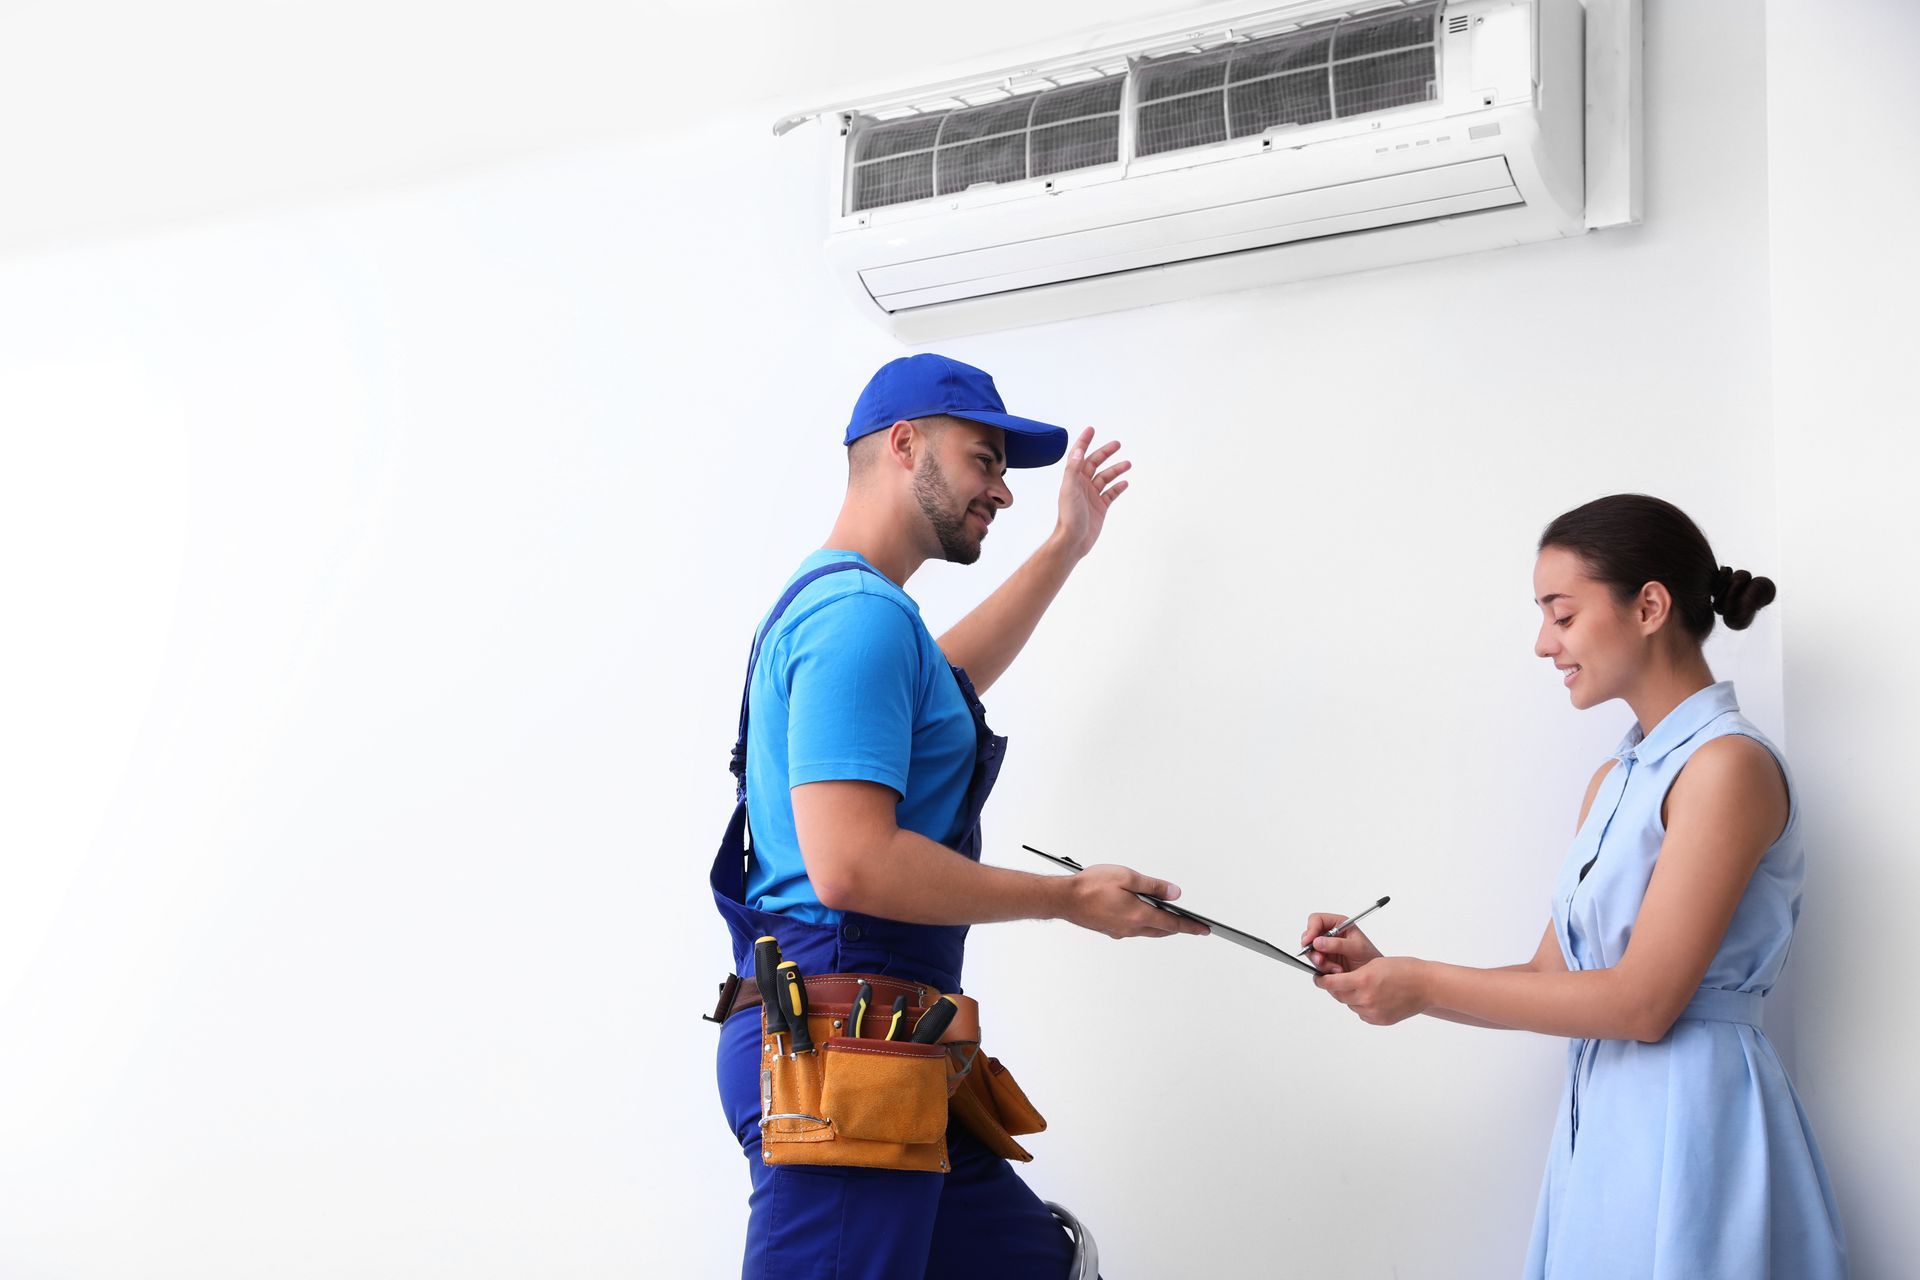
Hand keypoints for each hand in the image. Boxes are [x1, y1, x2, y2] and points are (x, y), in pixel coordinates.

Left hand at [1051, 428, 1129, 561]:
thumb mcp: (1070, 489)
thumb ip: (1073, 469)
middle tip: (1117, 444)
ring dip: (1116, 469)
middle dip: (1105, 453)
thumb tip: (1079, 451)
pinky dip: (1118, 487)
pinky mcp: (1100, 507)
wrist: (1073, 541)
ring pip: (1105, 478)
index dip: (1084, 441)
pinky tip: (1125, 483)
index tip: (1091, 429)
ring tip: (1128, 464)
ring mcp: (1091, 496)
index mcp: (1073, 479)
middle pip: (1094, 463)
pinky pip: (1111, 494)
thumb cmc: (1069, 516)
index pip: (1078, 455)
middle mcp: (1082, 485)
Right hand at [1060, 865, 1209, 940]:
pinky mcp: (1109, 929)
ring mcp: (1119, 931)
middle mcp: (1130, 927)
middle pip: (1161, 930)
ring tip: (1169, 918)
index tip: (1204, 930)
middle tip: (1192, 926)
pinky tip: (1140, 914)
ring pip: (1147, 931)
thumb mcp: (1127, 876)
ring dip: (1160, 926)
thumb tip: (1173, 892)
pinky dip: (1143, 924)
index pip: (1172, 924)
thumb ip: (1153, 885)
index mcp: (1138, 915)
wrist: (1063, 899)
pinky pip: (1133, 929)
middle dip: (1178, 928)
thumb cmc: (1089, 886)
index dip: (1191, 927)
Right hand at [1299, 915, 1381, 973]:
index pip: (1316, 920)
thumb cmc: (1370, 957)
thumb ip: (1337, 944)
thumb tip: (1317, 942)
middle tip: (1321, 960)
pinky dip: (1323, 969)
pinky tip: (1336, 971)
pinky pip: (1315, 964)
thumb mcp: (1356, 948)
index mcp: (1338, 924)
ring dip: (1321, 962)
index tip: (1309, 941)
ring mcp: (1326, 948)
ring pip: (1311, 952)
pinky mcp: (1324, 961)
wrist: (1373, 976)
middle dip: (1313, 950)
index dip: (1311, 929)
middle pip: (1309, 937)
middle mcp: (1330, 935)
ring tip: (1337, 969)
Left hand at [1314, 957, 1429, 1024]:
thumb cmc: (1403, 969)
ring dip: (1350, 997)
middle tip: (1336, 980)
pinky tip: (1372, 996)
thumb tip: (1336, 980)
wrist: (1426, 986)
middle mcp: (1366, 998)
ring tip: (1361, 986)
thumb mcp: (1374, 964)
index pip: (1331, 983)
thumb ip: (1354, 973)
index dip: (1321, 980)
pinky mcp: (1380, 1020)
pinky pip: (1362, 1013)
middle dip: (1335, 988)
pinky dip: (1362, 1006)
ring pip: (1350, 1005)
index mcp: (1363, 980)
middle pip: (1338, 996)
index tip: (1317, 977)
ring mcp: (1373, 1012)